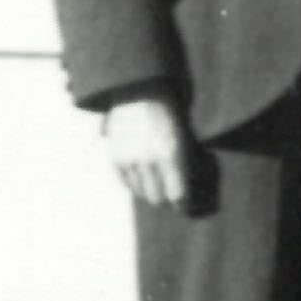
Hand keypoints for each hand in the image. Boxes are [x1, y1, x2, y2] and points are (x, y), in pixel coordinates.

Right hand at [103, 92, 192, 208]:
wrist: (139, 93)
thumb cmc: (169, 115)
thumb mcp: (184, 137)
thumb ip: (185, 163)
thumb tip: (185, 190)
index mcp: (172, 154)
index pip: (178, 196)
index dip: (183, 205)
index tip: (185, 207)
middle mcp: (149, 160)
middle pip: (158, 199)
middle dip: (166, 201)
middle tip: (171, 196)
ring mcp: (130, 160)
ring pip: (141, 194)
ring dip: (150, 192)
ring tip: (157, 185)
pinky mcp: (115, 159)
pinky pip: (126, 184)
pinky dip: (135, 185)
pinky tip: (143, 178)